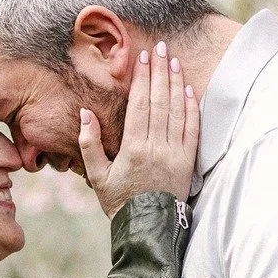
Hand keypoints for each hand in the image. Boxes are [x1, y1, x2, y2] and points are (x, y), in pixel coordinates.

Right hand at [79, 40, 198, 216]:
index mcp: (133, 148)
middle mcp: (157, 148)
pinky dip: (192, 108)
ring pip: (178, 111)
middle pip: (160, 101)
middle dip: (161, 72)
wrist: (148, 229)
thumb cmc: (120, 202)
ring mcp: (175, 154)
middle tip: (161, 48)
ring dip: (177, 83)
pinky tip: (189, 90)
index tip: (143, 58)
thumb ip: (89, 144)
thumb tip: (85, 114)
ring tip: (174, 61)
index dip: (142, 79)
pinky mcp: (188, 161)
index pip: (140, 105)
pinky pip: (192, 128)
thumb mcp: (97, 175)